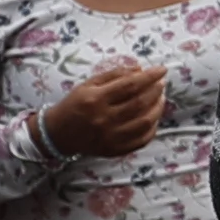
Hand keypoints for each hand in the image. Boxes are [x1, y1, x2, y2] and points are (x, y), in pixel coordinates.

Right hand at [39, 65, 166, 159]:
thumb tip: (140, 69)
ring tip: (160, 98)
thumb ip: (114, 75)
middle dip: (156, 91)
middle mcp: (103, 119)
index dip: (149, 76)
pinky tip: (153, 117)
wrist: (58, 134)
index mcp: (95, 99)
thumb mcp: (88, 85)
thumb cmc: (75, 104)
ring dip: (158, 108)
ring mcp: (110, 137)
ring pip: (145, 122)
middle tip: (161, 83)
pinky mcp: (114, 150)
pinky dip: (152, 127)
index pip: (130, 85)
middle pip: (140, 103)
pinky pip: (141, 140)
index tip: (162, 70)